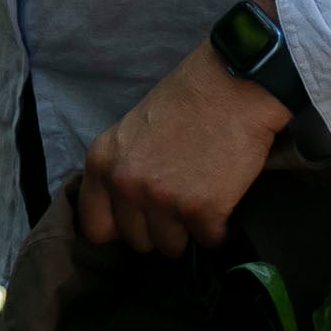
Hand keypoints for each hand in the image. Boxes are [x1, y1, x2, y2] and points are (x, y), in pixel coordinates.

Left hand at [76, 41, 292, 258]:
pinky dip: (219, 229)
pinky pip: (209, 241)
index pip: (95, 226)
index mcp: (103, 162)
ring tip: (203, 198)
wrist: (234, 84)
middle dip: (159, 228)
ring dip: (189, 230)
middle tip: (179, 202)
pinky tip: (224, 204)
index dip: (120, 227)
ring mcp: (162, 200)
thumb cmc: (188, 99)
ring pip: (171, 246)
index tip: (139, 220)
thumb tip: (127, 208)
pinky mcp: (202, 211)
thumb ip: (122, 168)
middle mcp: (126, 184)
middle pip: (136, 240)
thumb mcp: (132, 130)